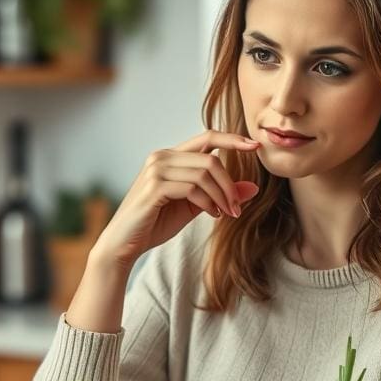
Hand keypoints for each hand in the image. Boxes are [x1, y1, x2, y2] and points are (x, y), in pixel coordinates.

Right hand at [91, 130, 260, 269]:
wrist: (124, 243)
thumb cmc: (156, 223)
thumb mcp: (195, 206)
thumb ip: (219, 194)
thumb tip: (253, 187)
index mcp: (170, 156)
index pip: (207, 137)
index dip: (232, 139)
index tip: (255, 146)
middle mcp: (161, 157)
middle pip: (211, 159)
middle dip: (229, 185)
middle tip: (237, 208)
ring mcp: (156, 170)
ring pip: (205, 173)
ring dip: (222, 196)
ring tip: (227, 213)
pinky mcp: (154, 187)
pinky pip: (193, 188)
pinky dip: (208, 202)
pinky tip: (212, 214)